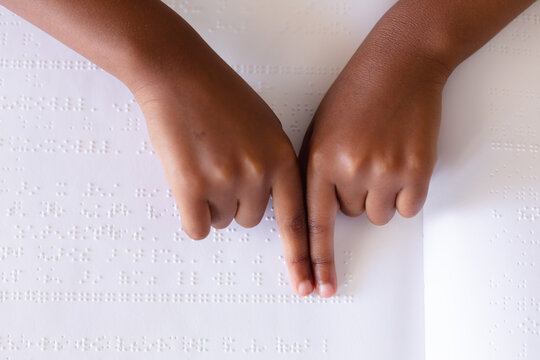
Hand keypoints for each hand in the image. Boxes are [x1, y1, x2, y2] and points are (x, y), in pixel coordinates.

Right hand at [130, 36, 313, 295]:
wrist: (177, 73)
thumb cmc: (219, 95)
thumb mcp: (264, 125)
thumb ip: (273, 165)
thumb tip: (267, 198)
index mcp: (282, 157)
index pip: (299, 221)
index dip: (305, 258)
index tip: (311, 288)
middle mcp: (259, 173)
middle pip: (251, 219)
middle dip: (236, 200)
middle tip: (219, 164)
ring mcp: (226, 181)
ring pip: (222, 220)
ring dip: (211, 201)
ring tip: (201, 161)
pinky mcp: (191, 187)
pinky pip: (196, 227)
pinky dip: (191, 212)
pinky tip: (186, 179)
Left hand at [299, 17, 450, 297]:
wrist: (398, 66)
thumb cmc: (354, 96)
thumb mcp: (318, 130)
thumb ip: (312, 172)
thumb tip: (317, 214)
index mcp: (318, 160)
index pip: (312, 223)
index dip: (312, 260)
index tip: (312, 287)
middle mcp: (350, 169)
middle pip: (350, 215)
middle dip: (353, 194)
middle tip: (361, 159)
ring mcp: (386, 170)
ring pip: (379, 215)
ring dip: (380, 195)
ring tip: (381, 157)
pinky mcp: (418, 170)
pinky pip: (408, 208)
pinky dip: (405, 193)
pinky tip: (401, 161)